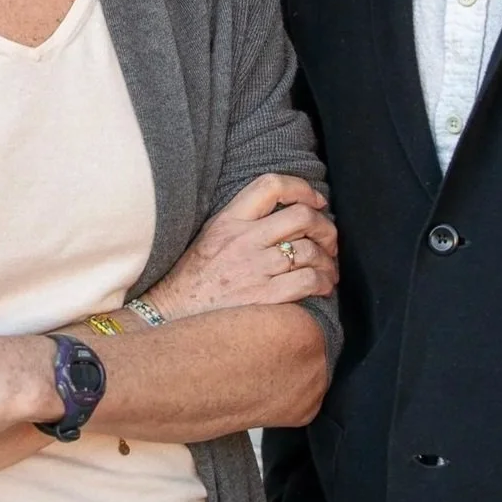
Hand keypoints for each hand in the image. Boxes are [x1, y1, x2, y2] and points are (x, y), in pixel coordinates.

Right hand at [147, 173, 336, 319]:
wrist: (173, 316)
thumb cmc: (193, 279)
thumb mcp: (210, 236)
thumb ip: (241, 221)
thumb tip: (285, 213)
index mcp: (228, 220)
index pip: (270, 186)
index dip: (302, 188)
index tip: (316, 201)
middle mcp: (243, 240)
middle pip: (301, 217)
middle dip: (325, 227)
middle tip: (329, 240)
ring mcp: (254, 269)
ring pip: (309, 250)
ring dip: (327, 260)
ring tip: (328, 269)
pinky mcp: (264, 297)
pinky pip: (307, 281)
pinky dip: (322, 282)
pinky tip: (322, 286)